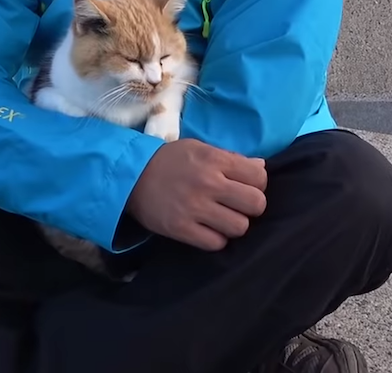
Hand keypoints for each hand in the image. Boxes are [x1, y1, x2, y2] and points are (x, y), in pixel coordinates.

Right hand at [124, 138, 267, 250]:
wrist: (130, 176)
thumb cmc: (170, 160)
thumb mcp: (200, 149)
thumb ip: (231, 158)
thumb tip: (261, 167)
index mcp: (214, 160)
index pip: (259, 177)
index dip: (257, 184)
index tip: (245, 187)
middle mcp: (208, 183)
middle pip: (256, 204)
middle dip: (251, 207)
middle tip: (237, 206)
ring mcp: (195, 208)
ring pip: (240, 227)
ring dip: (234, 224)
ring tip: (222, 219)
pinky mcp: (181, 229)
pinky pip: (216, 243)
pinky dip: (216, 239)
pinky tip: (208, 230)